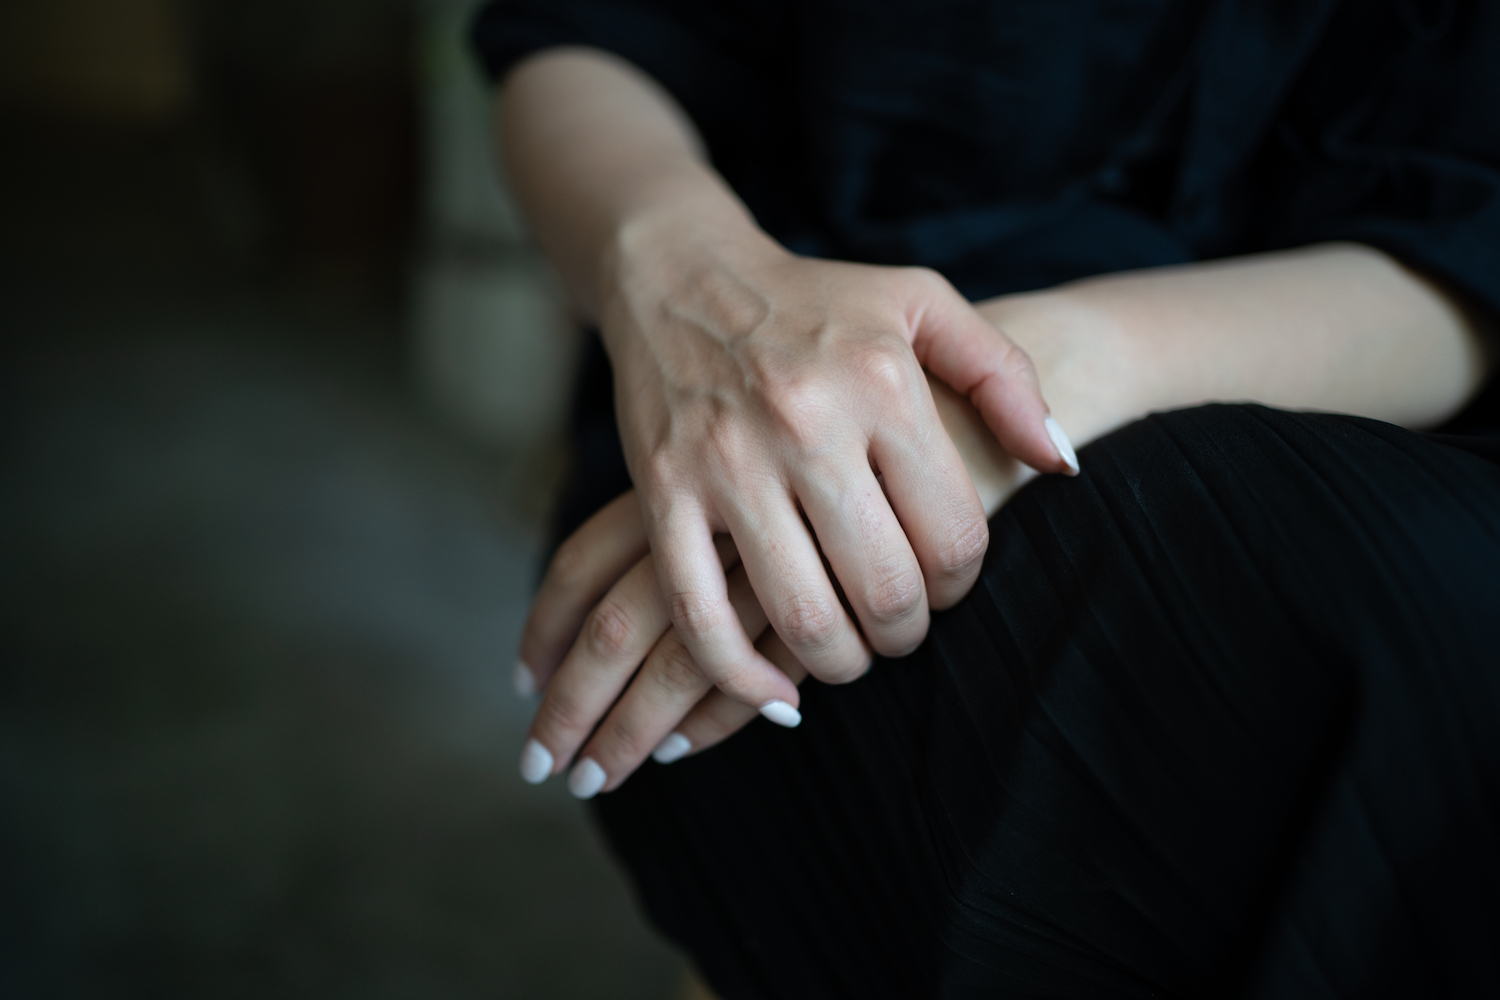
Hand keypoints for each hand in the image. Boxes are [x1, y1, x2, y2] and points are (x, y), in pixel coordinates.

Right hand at [601, 218, 1075, 723]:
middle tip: (899, 626)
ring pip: (801, 615)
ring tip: (847, 651)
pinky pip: (699, 614)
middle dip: (906, 633)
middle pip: (884, 589)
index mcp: (883, 384)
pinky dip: (739, 678)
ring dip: (839, 662)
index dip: (961, 585)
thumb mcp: (922, 304)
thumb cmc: (816, 302)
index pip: (952, 537)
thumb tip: (1062, 467)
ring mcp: (726, 463)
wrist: (680, 277)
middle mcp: (806, 424)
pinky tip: (775, 696)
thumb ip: (1007, 377)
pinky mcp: (661, 492)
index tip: (944, 583)